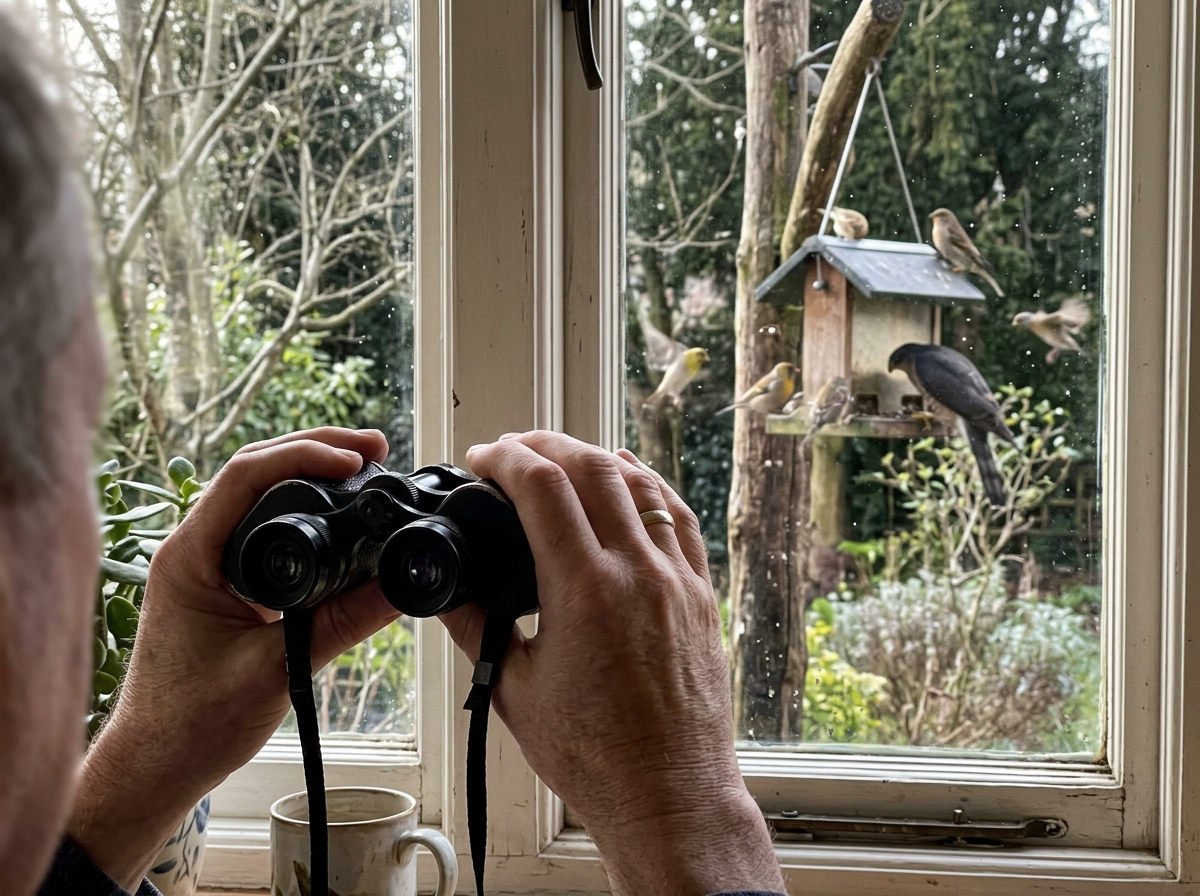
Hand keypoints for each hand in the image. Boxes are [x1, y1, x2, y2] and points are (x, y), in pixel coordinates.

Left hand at [68, 428, 401, 888]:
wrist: (157, 763)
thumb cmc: (193, 724)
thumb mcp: (278, 670)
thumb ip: (341, 623)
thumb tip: (397, 587)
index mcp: (189, 558)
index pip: (245, 476)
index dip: (306, 456)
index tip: (357, 461)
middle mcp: (192, 549)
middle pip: (254, 470)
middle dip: (317, 449)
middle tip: (374, 449)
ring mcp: (206, 563)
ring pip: (259, 493)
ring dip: (310, 473)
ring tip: (364, 467)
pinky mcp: (223, 582)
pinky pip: (263, 525)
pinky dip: (303, 507)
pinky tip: (337, 510)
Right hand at [444, 432, 783, 895]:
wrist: (668, 793)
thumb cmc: (594, 755)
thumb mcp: (513, 691)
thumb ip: (475, 628)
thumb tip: (449, 591)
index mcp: (584, 591)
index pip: (542, 488)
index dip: (506, 458)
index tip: (484, 457)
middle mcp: (637, 573)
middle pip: (592, 468)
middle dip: (547, 443)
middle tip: (515, 447)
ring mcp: (676, 579)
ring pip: (641, 483)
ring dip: (596, 456)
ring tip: (563, 455)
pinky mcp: (700, 595)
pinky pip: (679, 517)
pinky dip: (649, 486)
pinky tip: (629, 480)